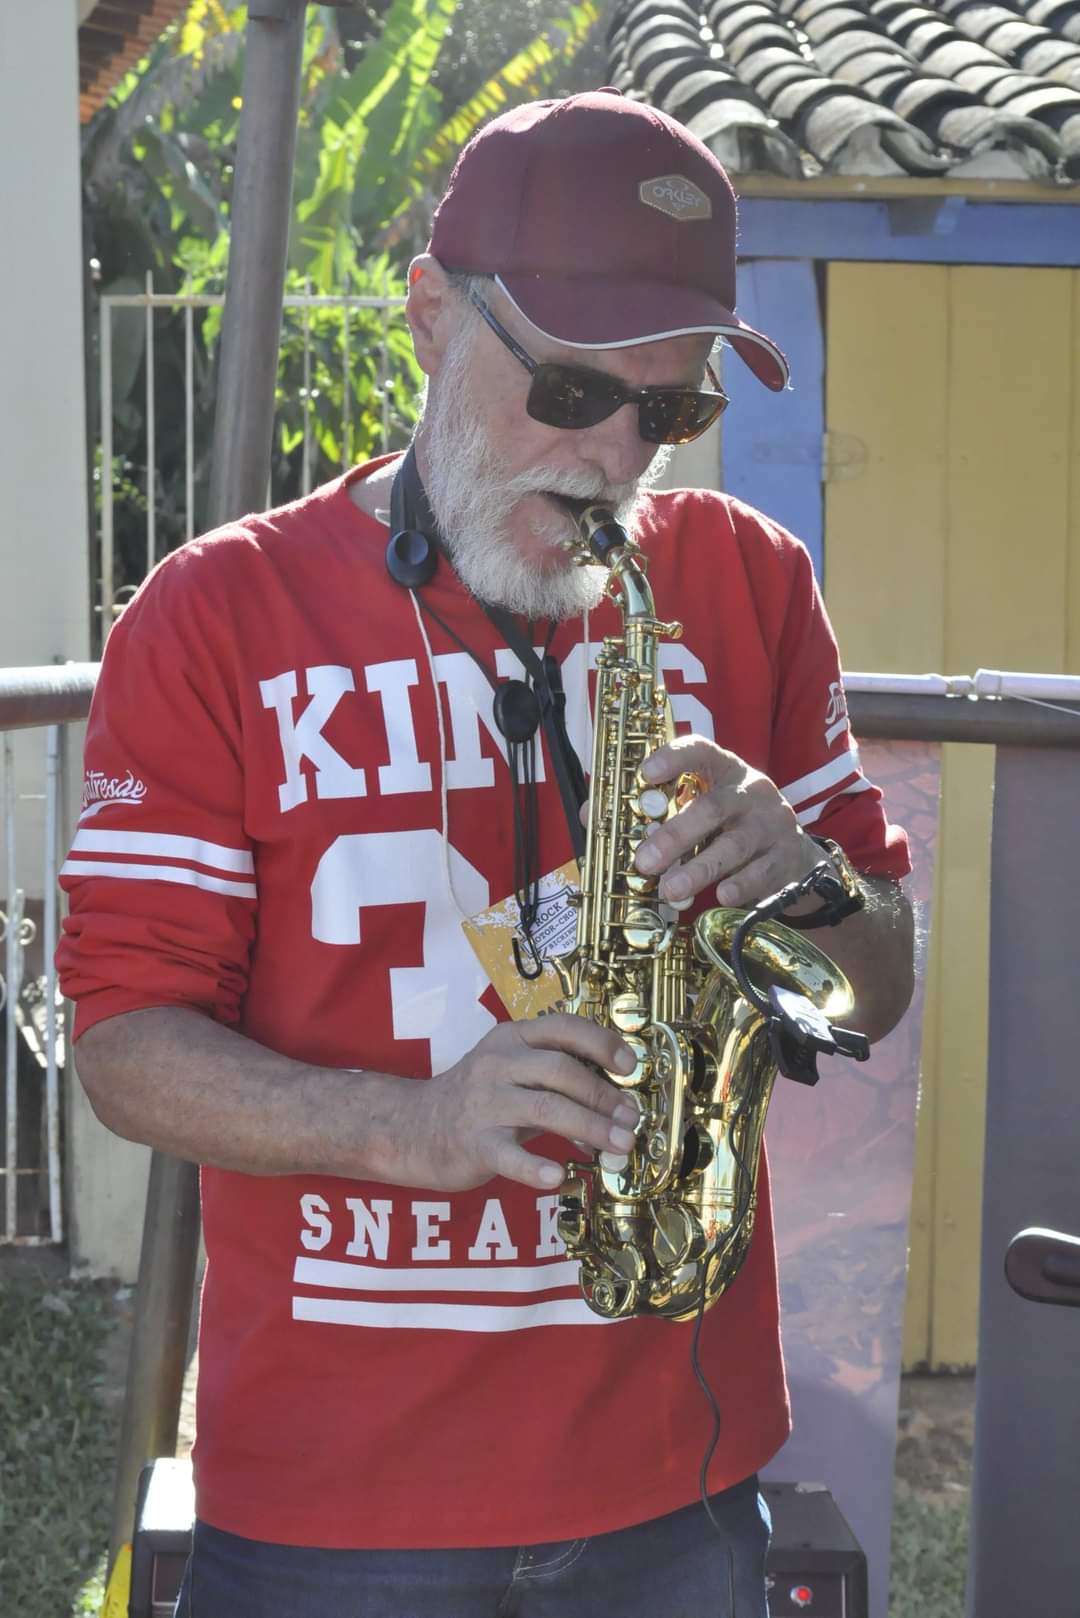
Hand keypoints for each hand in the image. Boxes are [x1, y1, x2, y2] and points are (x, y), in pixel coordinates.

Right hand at [399, 1016, 638, 1192]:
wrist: (410, 1128)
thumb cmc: (475, 1100)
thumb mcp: (510, 1072)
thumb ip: (555, 1080)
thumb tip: (614, 1103)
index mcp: (511, 1038)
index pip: (562, 1028)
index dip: (601, 1043)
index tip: (630, 1066)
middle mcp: (497, 1064)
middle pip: (561, 1071)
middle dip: (604, 1096)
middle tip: (630, 1119)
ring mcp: (484, 1103)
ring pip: (546, 1109)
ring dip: (591, 1127)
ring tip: (619, 1145)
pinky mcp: (473, 1143)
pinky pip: (510, 1155)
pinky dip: (536, 1167)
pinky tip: (557, 1178)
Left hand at [633, 735, 818, 909]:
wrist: (791, 851)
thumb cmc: (734, 824)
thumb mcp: (709, 807)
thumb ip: (671, 815)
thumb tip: (616, 833)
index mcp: (725, 770)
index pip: (701, 751)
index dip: (674, 758)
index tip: (646, 773)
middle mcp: (751, 792)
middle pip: (713, 808)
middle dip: (675, 835)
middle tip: (645, 861)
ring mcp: (772, 823)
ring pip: (734, 845)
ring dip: (700, 869)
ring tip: (671, 889)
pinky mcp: (786, 856)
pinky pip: (761, 872)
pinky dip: (740, 885)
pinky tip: (722, 896)